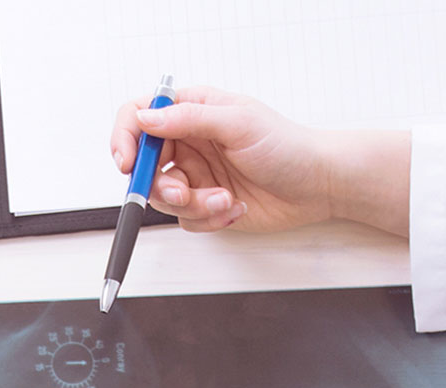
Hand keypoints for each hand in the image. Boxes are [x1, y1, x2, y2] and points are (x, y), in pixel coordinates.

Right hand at [110, 86, 334, 232]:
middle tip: (183, 193)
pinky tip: (234, 207)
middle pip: (145, 165)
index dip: (126, 138)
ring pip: (165, 197)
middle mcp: (190, 141)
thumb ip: (189, 118)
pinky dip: (208, 218)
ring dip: (193, 204)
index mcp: (193, 111)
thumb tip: (146, 118)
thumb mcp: (239, 123)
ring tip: (224, 200)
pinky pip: (186, 218)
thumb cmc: (288, 146)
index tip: (128, 163)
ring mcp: (196, 174)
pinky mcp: (206, 202)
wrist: (318, 185)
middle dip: (160, 185)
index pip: (139, 117)